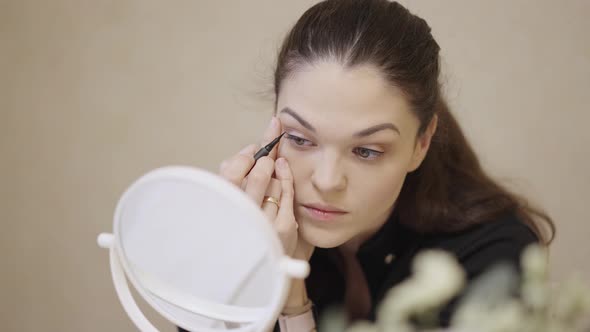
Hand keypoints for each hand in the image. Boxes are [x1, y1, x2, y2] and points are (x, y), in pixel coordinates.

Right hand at [219, 117, 300, 256]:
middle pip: (258, 175)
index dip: (245, 156)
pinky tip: (283, 167)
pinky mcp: (283, 226)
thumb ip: (233, 176)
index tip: (254, 147)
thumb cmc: (243, 227)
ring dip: (273, 170)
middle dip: (264, 160)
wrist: (262, 263)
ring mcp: (266, 223)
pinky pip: (287, 191)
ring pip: (273, 181)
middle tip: (266, 155)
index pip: (231, 173)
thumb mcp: (231, 201)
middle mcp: (244, 218)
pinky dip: (286, 176)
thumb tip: (249, 149)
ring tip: (271, 167)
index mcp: (225, 210)